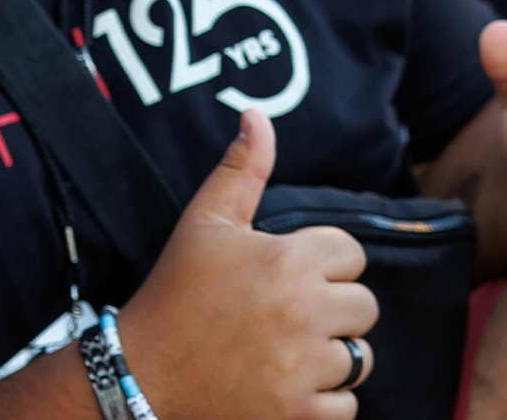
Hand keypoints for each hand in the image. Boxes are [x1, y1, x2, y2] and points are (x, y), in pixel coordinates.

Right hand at [119, 111, 376, 418]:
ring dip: (330, 356)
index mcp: (286, 260)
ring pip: (359, 357)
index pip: (351, 254)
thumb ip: (243, 169)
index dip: (322, 263)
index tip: (286, 274)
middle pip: (364, 306)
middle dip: (332, 309)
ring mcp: (304, 368)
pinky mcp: (300, 415)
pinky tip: (284, 385)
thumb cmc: (176, 293)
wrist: (142, 376)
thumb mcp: (204, 223)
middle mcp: (303, 312)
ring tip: (285, 350)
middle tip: (285, 314)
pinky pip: (346, 406)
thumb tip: (258, 116)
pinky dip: (322, 401)